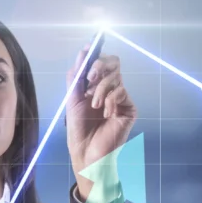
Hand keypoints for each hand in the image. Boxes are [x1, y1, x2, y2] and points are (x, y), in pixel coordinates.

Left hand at [65, 44, 137, 200]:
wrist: (86, 153)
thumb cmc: (78, 130)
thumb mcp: (72, 99)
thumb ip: (76, 76)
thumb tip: (82, 52)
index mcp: (95, 84)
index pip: (100, 61)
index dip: (96, 53)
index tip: (89, 49)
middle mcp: (109, 88)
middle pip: (113, 62)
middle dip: (100, 65)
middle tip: (90, 78)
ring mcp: (120, 97)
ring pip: (116, 76)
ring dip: (101, 89)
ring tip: (94, 105)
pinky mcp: (129, 108)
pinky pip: (122, 92)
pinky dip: (111, 100)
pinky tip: (106, 113)